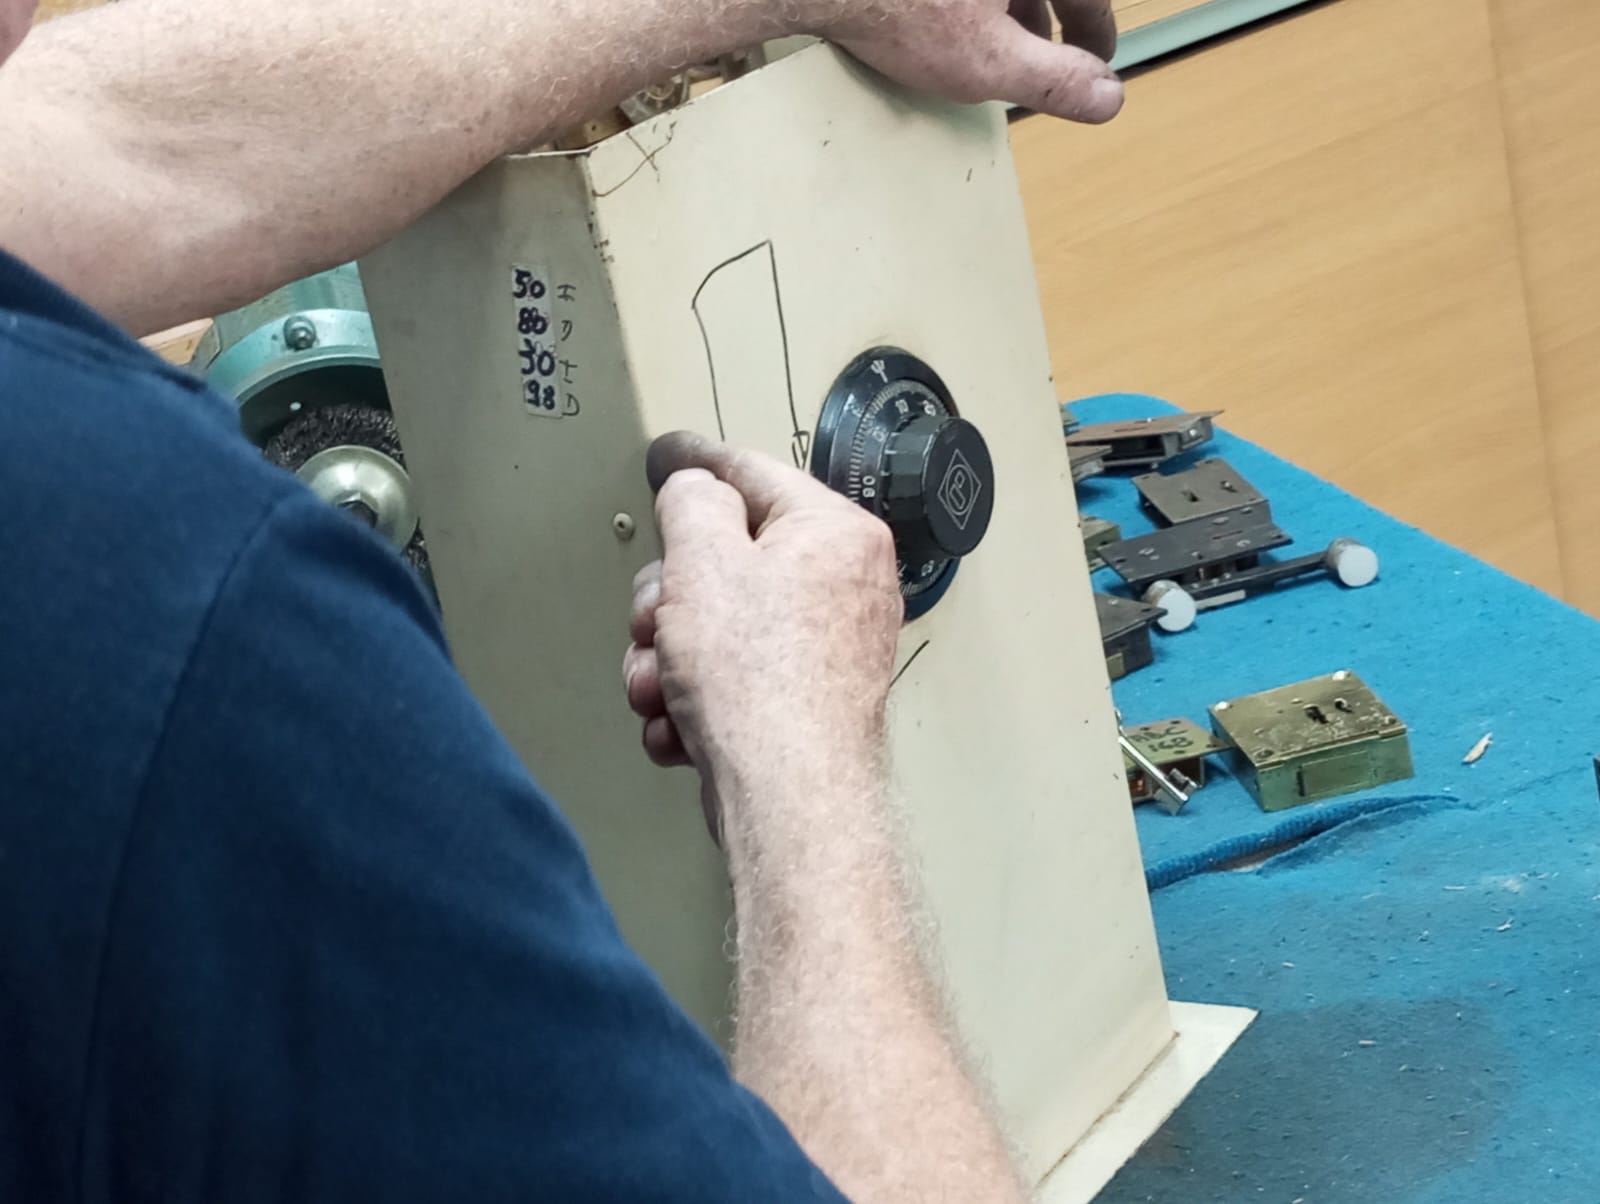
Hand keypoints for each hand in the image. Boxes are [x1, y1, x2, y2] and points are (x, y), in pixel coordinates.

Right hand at [622, 433, 902, 837]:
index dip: (697, 464)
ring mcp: (822, 651)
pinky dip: (692, 703)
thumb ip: (692, 501)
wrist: (787, 798)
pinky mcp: (799, 705)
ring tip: (661, 692)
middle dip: (667, 602)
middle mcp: (842, 587)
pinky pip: (728, 681)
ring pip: (713, 628)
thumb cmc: (759, 679)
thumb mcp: (703, 558)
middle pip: (723, 561)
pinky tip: (681, 729)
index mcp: (835, 534)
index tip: (666, 455)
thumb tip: (695, 490)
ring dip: (665, 660)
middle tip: (654, 625)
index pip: (753, 474)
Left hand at [809, 0, 1122, 122]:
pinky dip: (972, 2)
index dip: (1095, 30)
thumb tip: (1108, 99)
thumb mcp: (989, 61)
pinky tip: (952, 20)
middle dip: (1050, 17)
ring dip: (1010, 5)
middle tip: (1051, 57)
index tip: (1097, 62)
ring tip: (1000, 45)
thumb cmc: (898, 8)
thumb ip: (1056, 80)